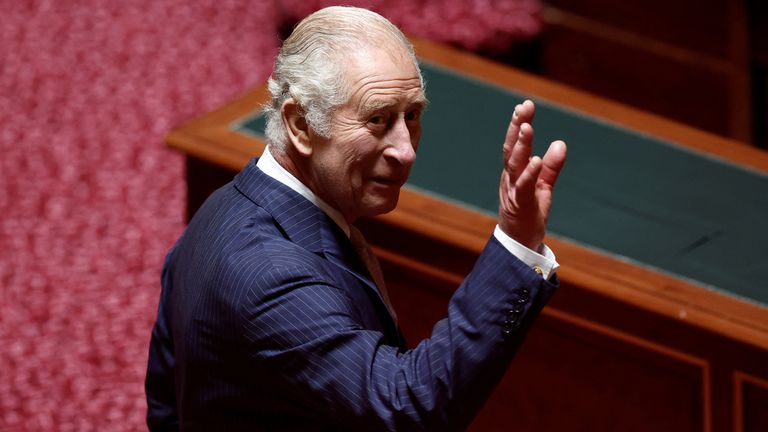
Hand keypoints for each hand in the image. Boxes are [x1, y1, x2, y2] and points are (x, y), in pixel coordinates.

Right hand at [498, 100, 566, 250]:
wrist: (521, 244)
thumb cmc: (529, 214)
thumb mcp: (543, 187)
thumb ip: (551, 167)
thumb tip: (560, 143)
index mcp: (514, 172)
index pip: (515, 144)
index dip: (519, 124)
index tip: (525, 105)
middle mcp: (510, 178)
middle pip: (512, 148)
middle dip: (517, 127)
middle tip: (524, 107)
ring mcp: (513, 190)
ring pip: (514, 164)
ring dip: (521, 145)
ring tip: (528, 127)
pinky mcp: (520, 204)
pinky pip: (524, 186)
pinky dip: (530, 173)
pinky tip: (537, 160)